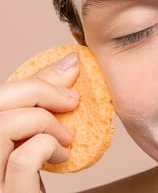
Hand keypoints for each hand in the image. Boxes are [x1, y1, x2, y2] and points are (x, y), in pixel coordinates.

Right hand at [0, 53, 79, 192]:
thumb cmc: (34, 174)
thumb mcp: (31, 133)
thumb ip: (39, 101)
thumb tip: (70, 62)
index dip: (33, 81)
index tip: (68, 82)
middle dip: (40, 91)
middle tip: (72, 102)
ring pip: (5, 125)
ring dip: (46, 122)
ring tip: (65, 138)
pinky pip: (24, 158)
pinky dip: (49, 147)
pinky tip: (60, 156)